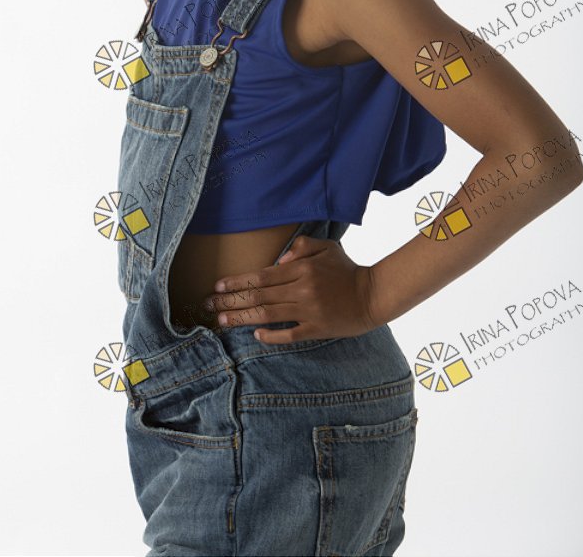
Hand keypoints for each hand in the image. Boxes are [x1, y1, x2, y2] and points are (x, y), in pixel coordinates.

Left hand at [201, 235, 382, 344]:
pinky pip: (290, 334)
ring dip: (242, 318)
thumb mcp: (326, 248)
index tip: (218, 285)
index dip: (238, 281)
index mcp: (301, 269)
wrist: (373, 295)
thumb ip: (301, 247)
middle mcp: (302, 289)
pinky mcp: (317, 329)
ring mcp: (309, 311)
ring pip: (268, 315)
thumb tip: (278, 260)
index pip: (262, 276)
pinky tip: (256, 335)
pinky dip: (271, 335)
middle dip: (231, 300)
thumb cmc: (347, 269)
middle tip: (209, 304)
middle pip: (259, 296)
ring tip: (222, 320)